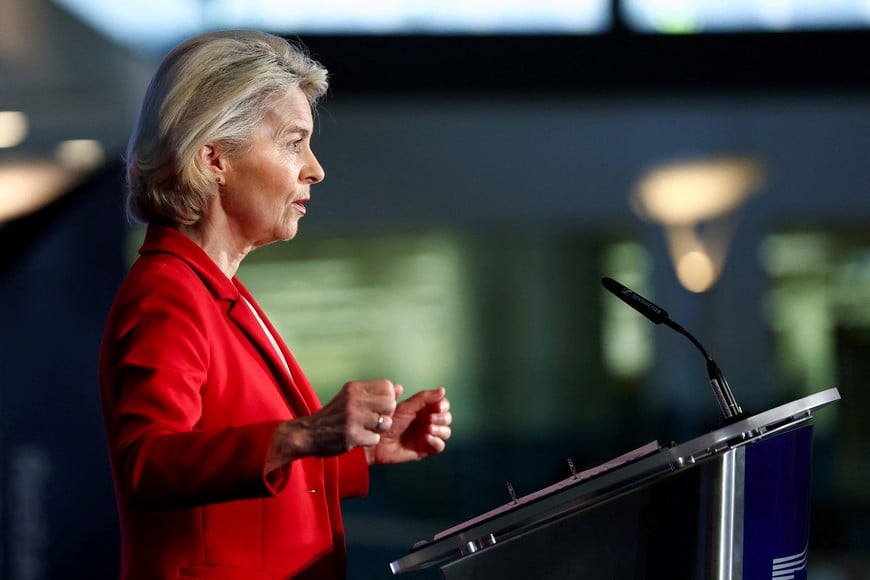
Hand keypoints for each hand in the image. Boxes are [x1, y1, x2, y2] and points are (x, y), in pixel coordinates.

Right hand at [267, 380, 398, 470]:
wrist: (308, 433)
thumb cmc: (333, 415)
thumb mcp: (351, 397)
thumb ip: (375, 392)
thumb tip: (399, 388)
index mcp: (354, 388)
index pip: (388, 386)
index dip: (388, 397)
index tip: (379, 405)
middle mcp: (354, 400)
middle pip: (390, 404)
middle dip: (387, 414)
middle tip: (374, 419)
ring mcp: (353, 418)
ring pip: (386, 423)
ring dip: (379, 429)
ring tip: (366, 429)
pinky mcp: (351, 435)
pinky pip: (375, 438)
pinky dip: (370, 440)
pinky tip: (359, 438)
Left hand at [365, 386, 451, 465]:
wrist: (377, 440)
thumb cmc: (388, 423)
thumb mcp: (407, 407)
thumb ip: (424, 398)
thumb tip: (442, 390)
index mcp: (424, 410)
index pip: (443, 405)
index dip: (443, 405)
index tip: (438, 407)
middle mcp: (428, 422)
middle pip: (447, 419)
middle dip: (442, 418)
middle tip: (430, 419)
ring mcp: (428, 436)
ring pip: (446, 432)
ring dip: (440, 429)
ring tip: (428, 428)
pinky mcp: (425, 449)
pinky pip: (439, 446)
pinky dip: (436, 441)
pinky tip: (426, 438)